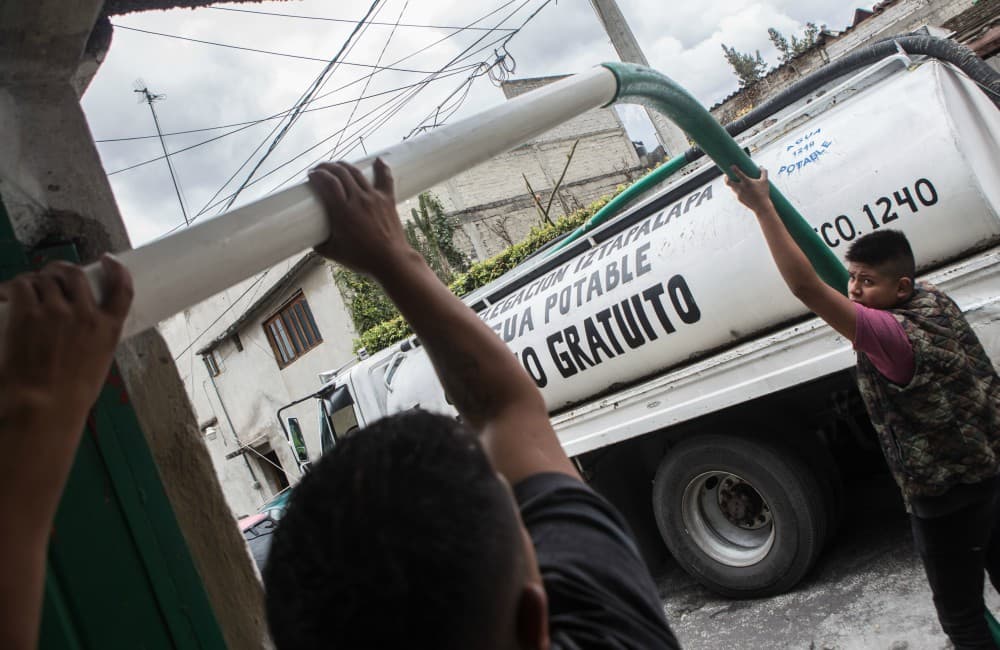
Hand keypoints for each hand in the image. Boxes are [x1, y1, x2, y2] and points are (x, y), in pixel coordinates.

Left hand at [0, 254, 132, 430]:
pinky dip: (15, 286)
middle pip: (75, 275)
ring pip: (46, 278)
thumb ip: (93, 340)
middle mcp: (85, 314)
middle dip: (62, 270)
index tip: (108, 260)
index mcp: (108, 328)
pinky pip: (22, 285)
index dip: (116, 269)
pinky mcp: (28, 313)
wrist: (43, 405)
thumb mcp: (97, 364)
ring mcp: (56, 311)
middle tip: (52, 275)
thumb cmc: (71, 396)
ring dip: (37, 280)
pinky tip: (10, 292)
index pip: (122, 288)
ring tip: (27, 289)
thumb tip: (78, 330)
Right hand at [308, 159, 413, 276]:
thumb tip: (311, 240)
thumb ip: (319, 245)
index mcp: (342, 211)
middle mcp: (358, 199)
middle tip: (319, 170)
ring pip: (357, 173)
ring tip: (336, 166)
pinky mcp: (388, 200)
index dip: (317, 175)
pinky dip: (381, 167)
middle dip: (326, 167)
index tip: (311, 176)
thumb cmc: (362, 258)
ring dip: (344, 165)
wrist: (391, 261)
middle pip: (340, 173)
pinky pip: (385, 179)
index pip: (327, 182)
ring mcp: (374, 198)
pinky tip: (378, 160)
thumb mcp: (334, 253)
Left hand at [725, 165, 774, 214]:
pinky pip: (736, 192)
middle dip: (726, 178)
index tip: (731, 166)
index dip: (734, 169)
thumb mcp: (765, 182)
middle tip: (726, 175)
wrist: (761, 207)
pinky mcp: (738, 199)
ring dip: (732, 184)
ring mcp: (739, 194)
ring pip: (732, 187)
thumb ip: (764, 172)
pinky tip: (740, 189)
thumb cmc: (764, 193)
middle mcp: (741, 188)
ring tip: (735, 181)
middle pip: (728, 182)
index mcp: (747, 182)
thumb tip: (761, 166)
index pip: (738, 174)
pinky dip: (737, 190)